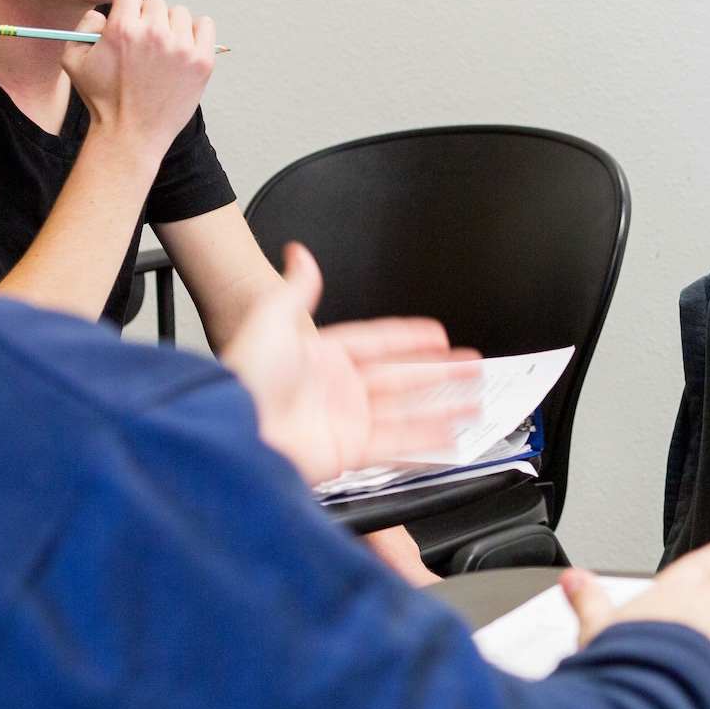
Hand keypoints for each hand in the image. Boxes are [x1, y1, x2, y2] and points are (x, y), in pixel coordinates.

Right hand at [63, 0, 216, 165]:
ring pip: (180, 14)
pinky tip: (184, 48)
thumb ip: (83, 26)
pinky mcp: (202, 62)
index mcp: (123, 29)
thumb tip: (103, 12)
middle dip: (147, 19)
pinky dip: (196, 32)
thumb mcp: (74, 61)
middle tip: (144, 44)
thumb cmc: (102, 100)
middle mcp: (154, 34)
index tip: (128, 25)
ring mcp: (181, 48)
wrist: (130, 135)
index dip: (126, 9)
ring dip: (171, 26)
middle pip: (156, 3)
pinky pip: (205, 26)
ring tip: (162, 51)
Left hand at [222, 243, 480, 485]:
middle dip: (440, 371)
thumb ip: (296, 288)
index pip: (378, 343)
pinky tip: (452, 435)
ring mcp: (347, 421)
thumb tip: (300, 257)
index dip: (408, 338)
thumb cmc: (245, 376)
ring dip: (444, 405)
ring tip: (476, 400)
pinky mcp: (349, 451)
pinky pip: (398, 444)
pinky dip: (427, 440)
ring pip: (409, 411)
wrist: (233, 427)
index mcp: (324, 357)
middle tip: (471, 366)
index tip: (437, 335)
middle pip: (403, 377)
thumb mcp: (270, 317)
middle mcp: (339, 390)